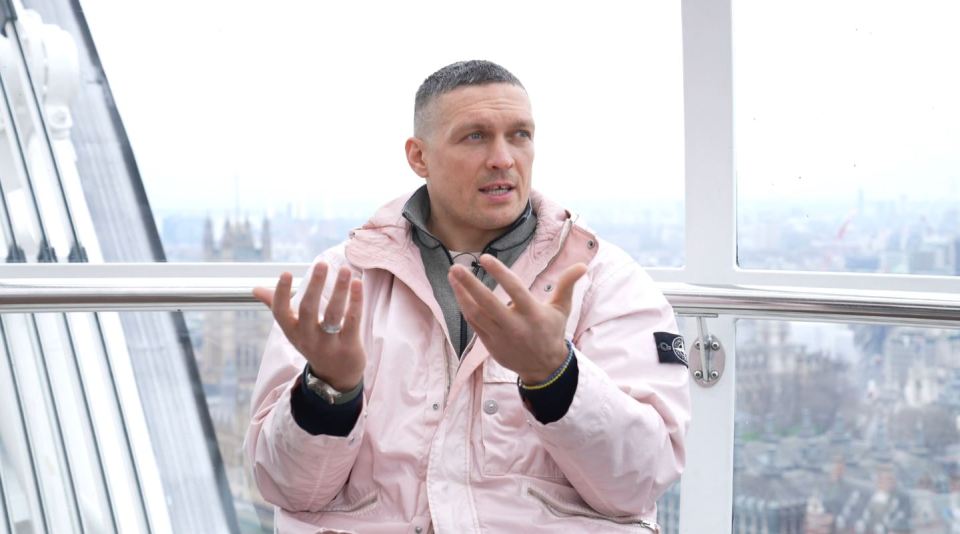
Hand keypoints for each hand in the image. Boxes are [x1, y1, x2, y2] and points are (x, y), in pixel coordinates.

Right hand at [253, 263, 364, 390]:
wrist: (335, 377)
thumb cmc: (313, 343)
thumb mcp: (293, 329)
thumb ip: (277, 306)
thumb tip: (255, 289)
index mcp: (292, 331)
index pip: (280, 313)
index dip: (280, 294)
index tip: (285, 272)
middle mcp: (308, 338)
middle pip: (308, 310)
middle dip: (314, 286)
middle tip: (321, 264)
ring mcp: (328, 344)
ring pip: (333, 315)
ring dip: (339, 291)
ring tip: (345, 269)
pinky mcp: (349, 347)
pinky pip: (353, 321)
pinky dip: (355, 302)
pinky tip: (357, 283)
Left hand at [447, 254, 586, 383]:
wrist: (543, 368)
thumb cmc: (552, 332)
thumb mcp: (562, 309)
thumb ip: (567, 285)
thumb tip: (583, 266)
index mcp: (532, 314)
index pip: (514, 289)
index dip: (499, 272)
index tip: (484, 258)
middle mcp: (514, 325)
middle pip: (487, 302)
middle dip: (469, 284)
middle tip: (456, 267)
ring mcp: (500, 336)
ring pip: (475, 313)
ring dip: (461, 294)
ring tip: (453, 276)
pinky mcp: (490, 344)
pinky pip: (473, 323)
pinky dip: (465, 307)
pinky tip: (458, 292)